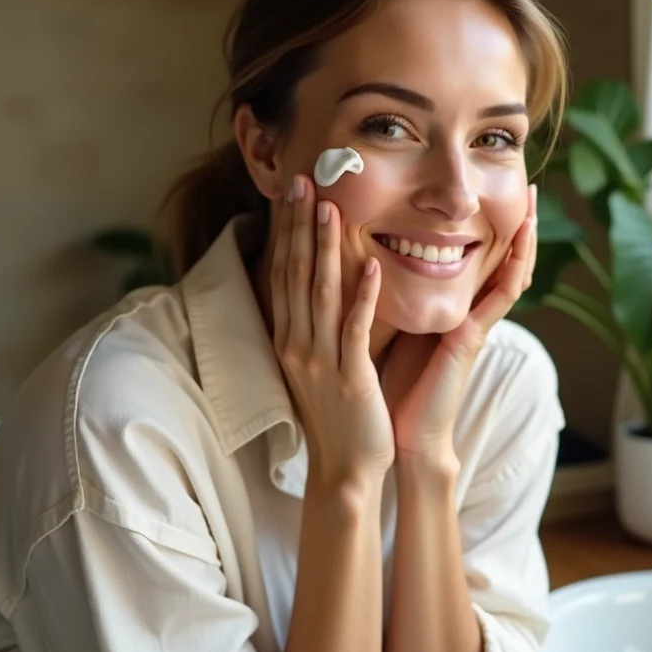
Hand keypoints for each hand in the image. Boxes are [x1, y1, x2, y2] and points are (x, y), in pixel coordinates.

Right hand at [271, 174, 394, 484]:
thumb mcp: (314, 363)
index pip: (282, 273)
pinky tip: (369, 264)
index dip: (285, 231)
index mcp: (288, 338)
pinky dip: (361, 296)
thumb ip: (315, 324)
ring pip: (319, 294)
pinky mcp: (349, 378)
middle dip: (297, 226)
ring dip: (324, 248)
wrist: (344, 470)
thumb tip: (315, 285)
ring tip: (330, 208)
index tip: (291, 192)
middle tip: (302, 181)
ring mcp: (320, 361)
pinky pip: (354, 329)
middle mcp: (297, 345)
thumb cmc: (335, 415)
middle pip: (294, 274)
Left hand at [384, 185, 538, 461]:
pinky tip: (520, 248)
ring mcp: (476, 325)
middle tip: (532, 186)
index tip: (493, 188)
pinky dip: (512, 271)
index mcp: (453, 307)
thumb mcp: (394, 323)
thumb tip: (372, 255)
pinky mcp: (471, 339)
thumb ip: (395, 295)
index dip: (491, 225)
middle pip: (503, 259)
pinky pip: (499, 300)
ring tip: (534, 206)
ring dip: (525, 240)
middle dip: (520, 224)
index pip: (478, 257)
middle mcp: (470, 312)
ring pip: (511, 274)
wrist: (400, 430)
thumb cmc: (393, 380)